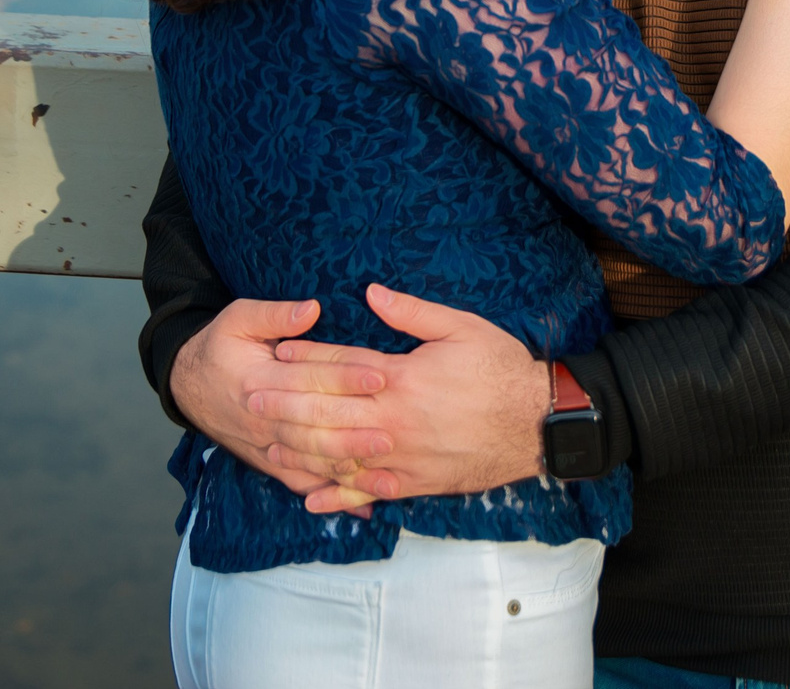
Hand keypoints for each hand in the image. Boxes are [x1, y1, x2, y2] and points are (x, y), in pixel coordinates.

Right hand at [169, 297, 385, 501]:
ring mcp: (265, 446)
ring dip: (348, 470)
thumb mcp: (238, 318)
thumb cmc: (220, 346)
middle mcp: (262, 420)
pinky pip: (302, 483)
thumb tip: (313, 309)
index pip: (309, 379)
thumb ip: (275, 315)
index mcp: (257, 380)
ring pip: (310, 462)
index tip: (380, 375)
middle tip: (390, 434)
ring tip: (383, 475)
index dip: (345, 377)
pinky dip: (332, 494)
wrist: (187, 385)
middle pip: (313, 428)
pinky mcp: (269, 463)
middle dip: (353, 433)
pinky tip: (363, 505)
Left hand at [249, 284, 548, 514]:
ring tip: (268, 444)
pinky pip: (368, 492)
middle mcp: (396, 421)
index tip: (277, 351)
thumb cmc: (502, 369)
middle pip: (329, 413)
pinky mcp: (416, 482)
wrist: (537, 424)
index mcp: (404, 378)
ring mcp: (403, 456)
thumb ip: (413, 313)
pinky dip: (337, 496)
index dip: (307, 357)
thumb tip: (371, 293)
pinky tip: (310, 496)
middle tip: (251, 400)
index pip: (343, 366)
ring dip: (301, 451)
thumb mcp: (462, 327)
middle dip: (287, 405)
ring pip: (341, 456)